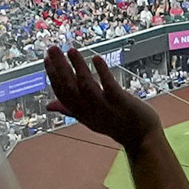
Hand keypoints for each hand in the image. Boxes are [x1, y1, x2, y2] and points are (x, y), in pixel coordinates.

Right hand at [37, 43, 158, 149]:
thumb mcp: (89, 119)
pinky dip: (102, 72)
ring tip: (71, 50)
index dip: (53, 76)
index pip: (62, 94)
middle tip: (52, 49)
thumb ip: (69, 109)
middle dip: (60, 68)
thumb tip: (48, 105)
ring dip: (78, 67)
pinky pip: (109, 87)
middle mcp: (90, 111)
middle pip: (70, 88)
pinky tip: (96, 58)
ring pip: (87, 86)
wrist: (142, 139)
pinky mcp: (121, 103)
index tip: (47, 59)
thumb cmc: (115, 125)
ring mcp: (106, 107)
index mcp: (81, 113)